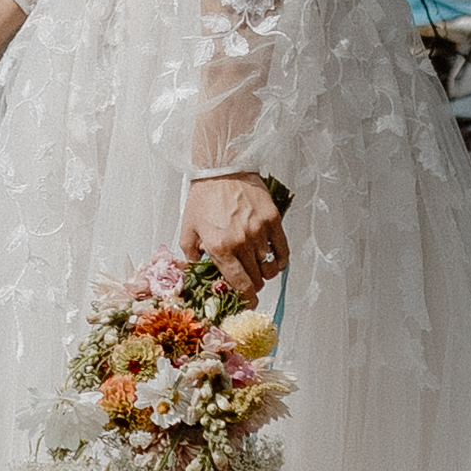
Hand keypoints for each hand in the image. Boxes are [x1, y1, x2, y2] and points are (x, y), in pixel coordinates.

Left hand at [185, 169, 288, 292]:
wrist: (221, 168)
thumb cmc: (203, 196)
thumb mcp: (187, 228)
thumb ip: (191, 255)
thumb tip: (198, 271)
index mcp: (219, 248)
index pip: (239, 283)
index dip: (246, 298)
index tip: (248, 302)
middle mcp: (241, 243)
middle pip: (256, 278)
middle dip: (254, 285)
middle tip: (250, 281)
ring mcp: (259, 231)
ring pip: (270, 267)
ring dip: (266, 274)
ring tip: (261, 269)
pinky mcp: (272, 220)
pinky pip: (282, 250)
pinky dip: (280, 260)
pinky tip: (274, 261)